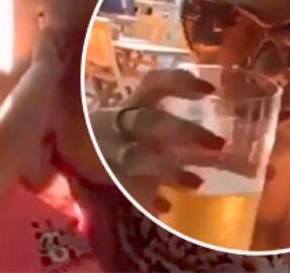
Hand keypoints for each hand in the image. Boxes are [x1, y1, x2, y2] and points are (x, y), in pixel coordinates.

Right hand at [89, 69, 225, 213]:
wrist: (67, 149)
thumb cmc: (116, 133)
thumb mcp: (139, 119)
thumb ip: (173, 122)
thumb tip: (223, 128)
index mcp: (131, 104)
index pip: (154, 84)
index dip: (180, 82)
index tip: (210, 89)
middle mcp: (119, 125)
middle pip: (150, 122)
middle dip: (183, 131)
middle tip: (218, 143)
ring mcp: (110, 152)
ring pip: (138, 158)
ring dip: (169, 171)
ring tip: (198, 183)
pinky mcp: (105, 179)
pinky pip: (126, 189)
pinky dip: (147, 199)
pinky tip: (167, 207)